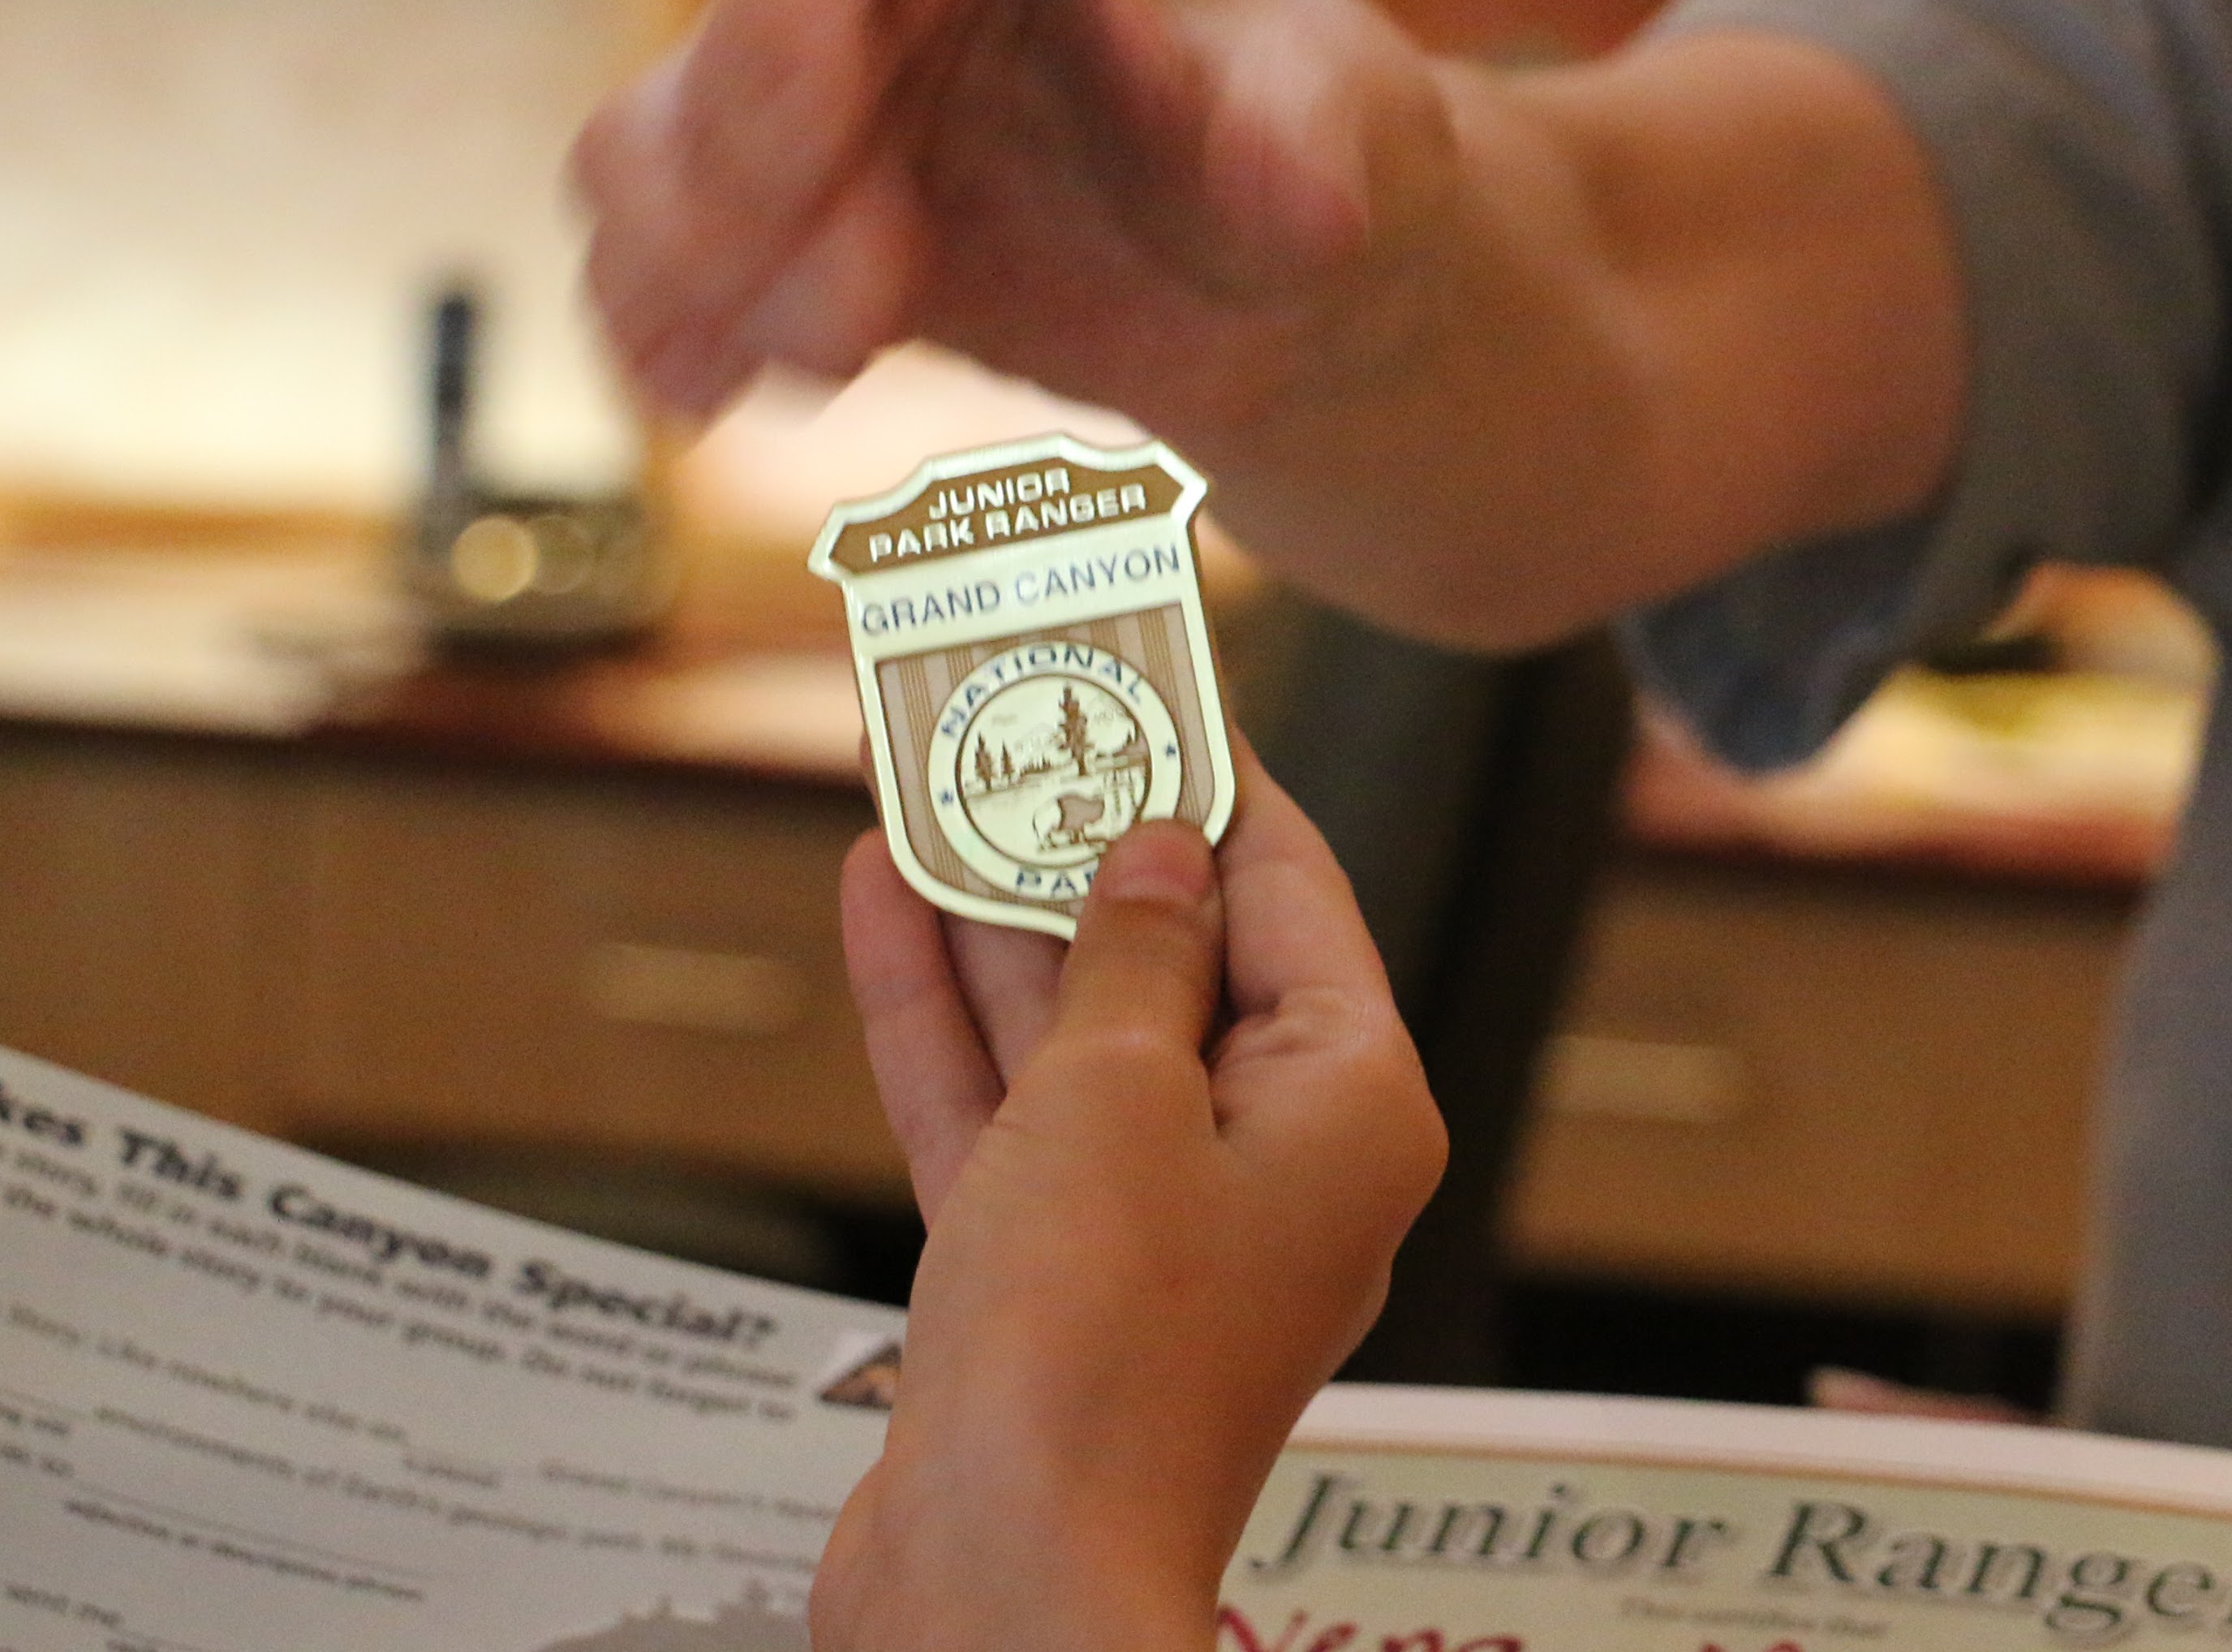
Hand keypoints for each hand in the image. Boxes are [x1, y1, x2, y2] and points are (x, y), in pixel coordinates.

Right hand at [574, 0, 1449, 430]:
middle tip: (865, 323)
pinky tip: (716, 399)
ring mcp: (795, 79)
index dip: (787, 18)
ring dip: (701, 274)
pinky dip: (662, 333)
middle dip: (758, 192)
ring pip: (642, 153)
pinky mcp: (769, 211)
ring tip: (839, 365)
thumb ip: (1304, 150)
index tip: (824, 141)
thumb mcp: (1346, 127)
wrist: (1281, 279)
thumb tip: (1303, 201)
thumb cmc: (1314, 137)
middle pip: (722, 46)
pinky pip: (648, 263)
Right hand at [810, 771, 1445, 1651]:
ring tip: (915, 766)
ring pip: (1072, 1027)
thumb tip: (1160, 850)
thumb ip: (1131, 956)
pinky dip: (945, 1017)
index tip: (1147, 671)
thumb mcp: (1116, 1098)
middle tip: (1006, 704)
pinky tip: (878, 898)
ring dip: (989, 904)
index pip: (1291, 888)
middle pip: (1176, 951)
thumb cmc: (1094, 1350)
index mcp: (1353, 1104)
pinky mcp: (1053, 1284)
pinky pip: (1005, 1114)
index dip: (1208, 772)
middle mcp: (1277, 1161)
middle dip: (1079, 830)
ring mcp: (1161, 1227)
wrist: (1004, 1588)